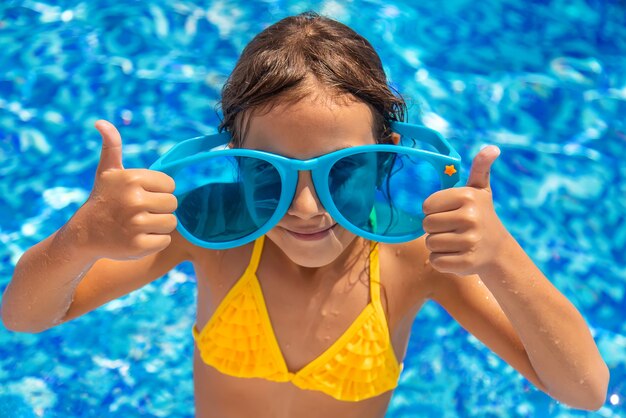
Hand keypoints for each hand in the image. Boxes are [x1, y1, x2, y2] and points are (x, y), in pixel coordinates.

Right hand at [76, 120, 177, 259]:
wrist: (85, 234)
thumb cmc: (103, 199)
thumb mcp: (107, 171)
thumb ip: (112, 146)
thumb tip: (101, 122)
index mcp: (132, 179)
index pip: (170, 185)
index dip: (159, 191)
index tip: (141, 195)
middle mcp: (134, 200)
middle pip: (173, 204)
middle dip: (160, 208)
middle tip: (139, 211)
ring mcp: (136, 224)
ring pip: (171, 223)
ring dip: (159, 225)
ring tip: (139, 224)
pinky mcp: (138, 246)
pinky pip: (165, 241)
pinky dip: (155, 241)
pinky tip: (138, 238)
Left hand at [422, 145, 507, 275]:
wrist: (498, 250)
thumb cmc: (481, 215)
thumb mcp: (480, 190)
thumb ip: (480, 168)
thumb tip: (492, 148)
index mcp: (467, 196)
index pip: (426, 205)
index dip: (433, 211)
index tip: (449, 212)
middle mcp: (470, 218)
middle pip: (426, 225)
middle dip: (434, 229)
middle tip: (452, 228)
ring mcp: (469, 242)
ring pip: (429, 244)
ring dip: (437, 245)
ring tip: (455, 242)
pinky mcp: (466, 263)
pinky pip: (436, 261)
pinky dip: (441, 261)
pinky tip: (456, 255)